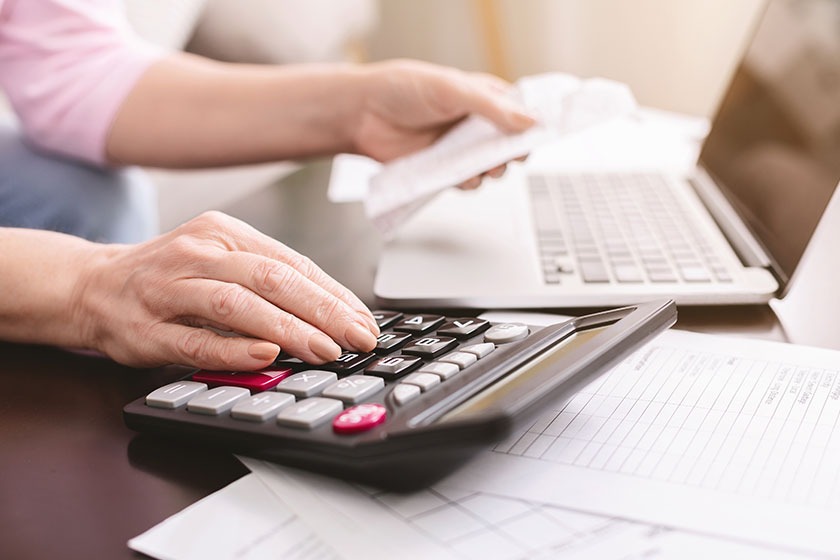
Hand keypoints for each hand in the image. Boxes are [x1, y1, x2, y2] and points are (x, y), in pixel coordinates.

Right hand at [76, 212, 378, 369]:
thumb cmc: (168, 278)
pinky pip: (195, 340)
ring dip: (287, 330)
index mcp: (224, 233)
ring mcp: (169, 288)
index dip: (333, 295)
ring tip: (324, 350)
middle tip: (356, 338)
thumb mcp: (220, 262)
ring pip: (237, 305)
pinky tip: (265, 357)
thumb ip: (267, 281)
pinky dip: (233, 349)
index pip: (292, 263)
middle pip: (272, 279)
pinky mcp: (145, 328)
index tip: (364, 321)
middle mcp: (198, 252)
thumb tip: (332, 312)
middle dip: (322, 311)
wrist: (91, 285)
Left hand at [353, 60, 535, 187]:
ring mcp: (458, 147)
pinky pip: (466, 182)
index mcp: (481, 96)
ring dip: (491, 171)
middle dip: (512, 153)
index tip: (537, 138)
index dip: (531, 125)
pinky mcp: (442, 168)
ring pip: (490, 167)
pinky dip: (469, 183)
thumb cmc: (402, 89)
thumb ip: (493, 107)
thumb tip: (530, 121)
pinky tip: (462, 177)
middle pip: (508, 144)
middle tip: (508, 157)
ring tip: (485, 168)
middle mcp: (472, 122)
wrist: (362, 114)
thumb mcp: (454, 90)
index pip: (519, 111)